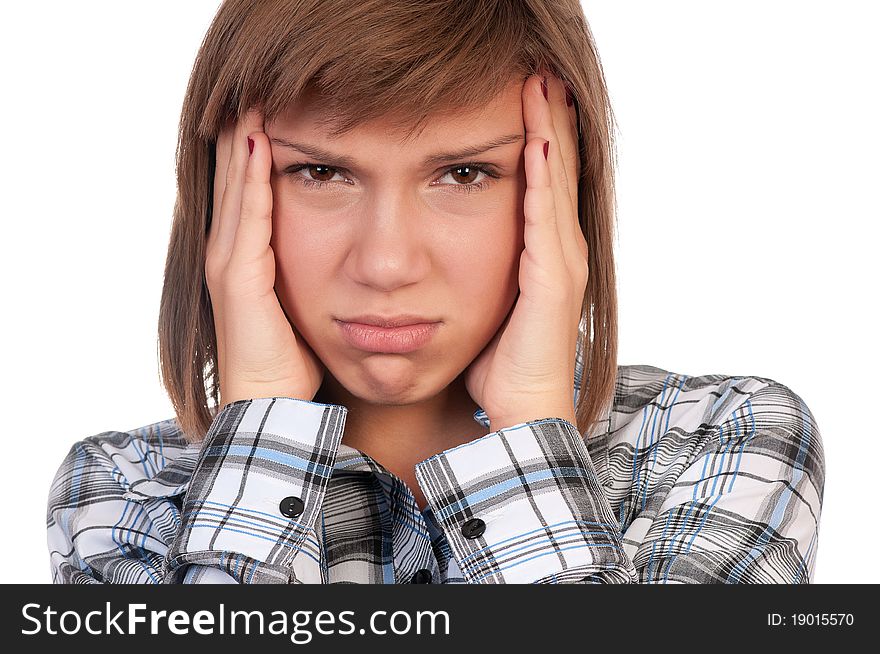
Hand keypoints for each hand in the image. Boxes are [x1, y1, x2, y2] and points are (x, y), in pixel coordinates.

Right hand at [205, 108, 324, 407]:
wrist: (271, 410)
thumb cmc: (292, 365)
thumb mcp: (303, 310)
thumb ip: (312, 278)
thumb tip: (345, 261)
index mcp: (247, 262)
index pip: (251, 195)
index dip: (257, 156)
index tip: (273, 116)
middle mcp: (230, 256)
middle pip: (237, 183)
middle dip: (246, 138)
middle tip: (256, 93)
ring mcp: (229, 266)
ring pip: (237, 191)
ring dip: (244, 145)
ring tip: (253, 101)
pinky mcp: (238, 280)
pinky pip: (248, 218)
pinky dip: (251, 178)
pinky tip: (259, 143)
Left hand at [464, 71, 587, 430]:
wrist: (524, 411)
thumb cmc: (501, 366)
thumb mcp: (486, 304)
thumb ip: (481, 270)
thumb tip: (447, 253)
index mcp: (543, 254)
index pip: (542, 182)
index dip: (538, 136)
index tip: (525, 94)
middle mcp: (560, 251)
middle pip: (557, 170)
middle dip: (549, 119)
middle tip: (539, 73)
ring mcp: (561, 264)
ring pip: (556, 184)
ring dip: (551, 132)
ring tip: (542, 87)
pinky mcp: (552, 282)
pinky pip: (546, 219)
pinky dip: (543, 179)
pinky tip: (536, 142)